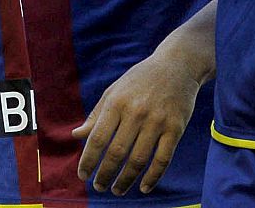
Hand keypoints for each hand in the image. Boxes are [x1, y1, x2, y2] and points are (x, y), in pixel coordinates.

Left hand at [70, 52, 201, 194]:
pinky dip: (153, 177)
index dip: (88, 160)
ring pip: (138, 160)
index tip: (83, 175)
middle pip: (116, 153)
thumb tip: (76, 135)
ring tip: (117, 190)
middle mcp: (135, 112)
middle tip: (99, 187)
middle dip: (105, 174)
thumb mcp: (115, 90)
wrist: (177, 64)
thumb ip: (96, 114)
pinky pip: (163, 159)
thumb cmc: (141, 79)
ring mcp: (157, 121)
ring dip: (126, 180)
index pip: (97, 138)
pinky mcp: (176, 128)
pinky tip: (143, 187)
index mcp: (116, 102)